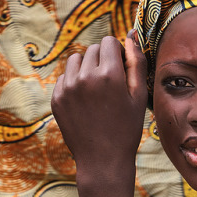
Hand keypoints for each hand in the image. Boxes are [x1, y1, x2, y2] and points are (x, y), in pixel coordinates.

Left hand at [51, 31, 147, 171]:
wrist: (103, 160)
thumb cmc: (127, 129)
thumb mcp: (139, 97)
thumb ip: (136, 63)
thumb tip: (130, 37)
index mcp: (109, 75)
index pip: (109, 42)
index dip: (118, 53)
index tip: (122, 69)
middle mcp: (85, 77)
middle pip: (93, 49)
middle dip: (103, 60)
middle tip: (112, 84)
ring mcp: (67, 88)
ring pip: (76, 60)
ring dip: (87, 67)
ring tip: (97, 90)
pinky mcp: (57, 98)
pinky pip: (65, 77)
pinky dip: (75, 82)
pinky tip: (86, 102)